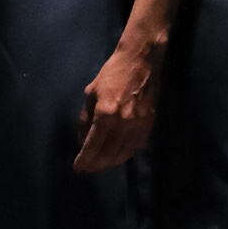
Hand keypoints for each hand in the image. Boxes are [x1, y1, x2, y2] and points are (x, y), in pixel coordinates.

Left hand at [73, 29, 165, 171]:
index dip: (85, 160)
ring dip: (111, 162)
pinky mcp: (149, 123)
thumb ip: (86, 118)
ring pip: (124, 153)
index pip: (93, 146)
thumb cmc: (113, 73)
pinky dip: (126, 154)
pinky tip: (119, 154)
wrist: (141, 60)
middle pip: (109, 154)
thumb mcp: (92, 92)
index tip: (78, 168)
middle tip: (88, 168)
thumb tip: (83, 139)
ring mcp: (138, 124)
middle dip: (96, 165)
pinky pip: (137, 146)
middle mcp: (123, 123)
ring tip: (101, 164)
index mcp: (106, 113)